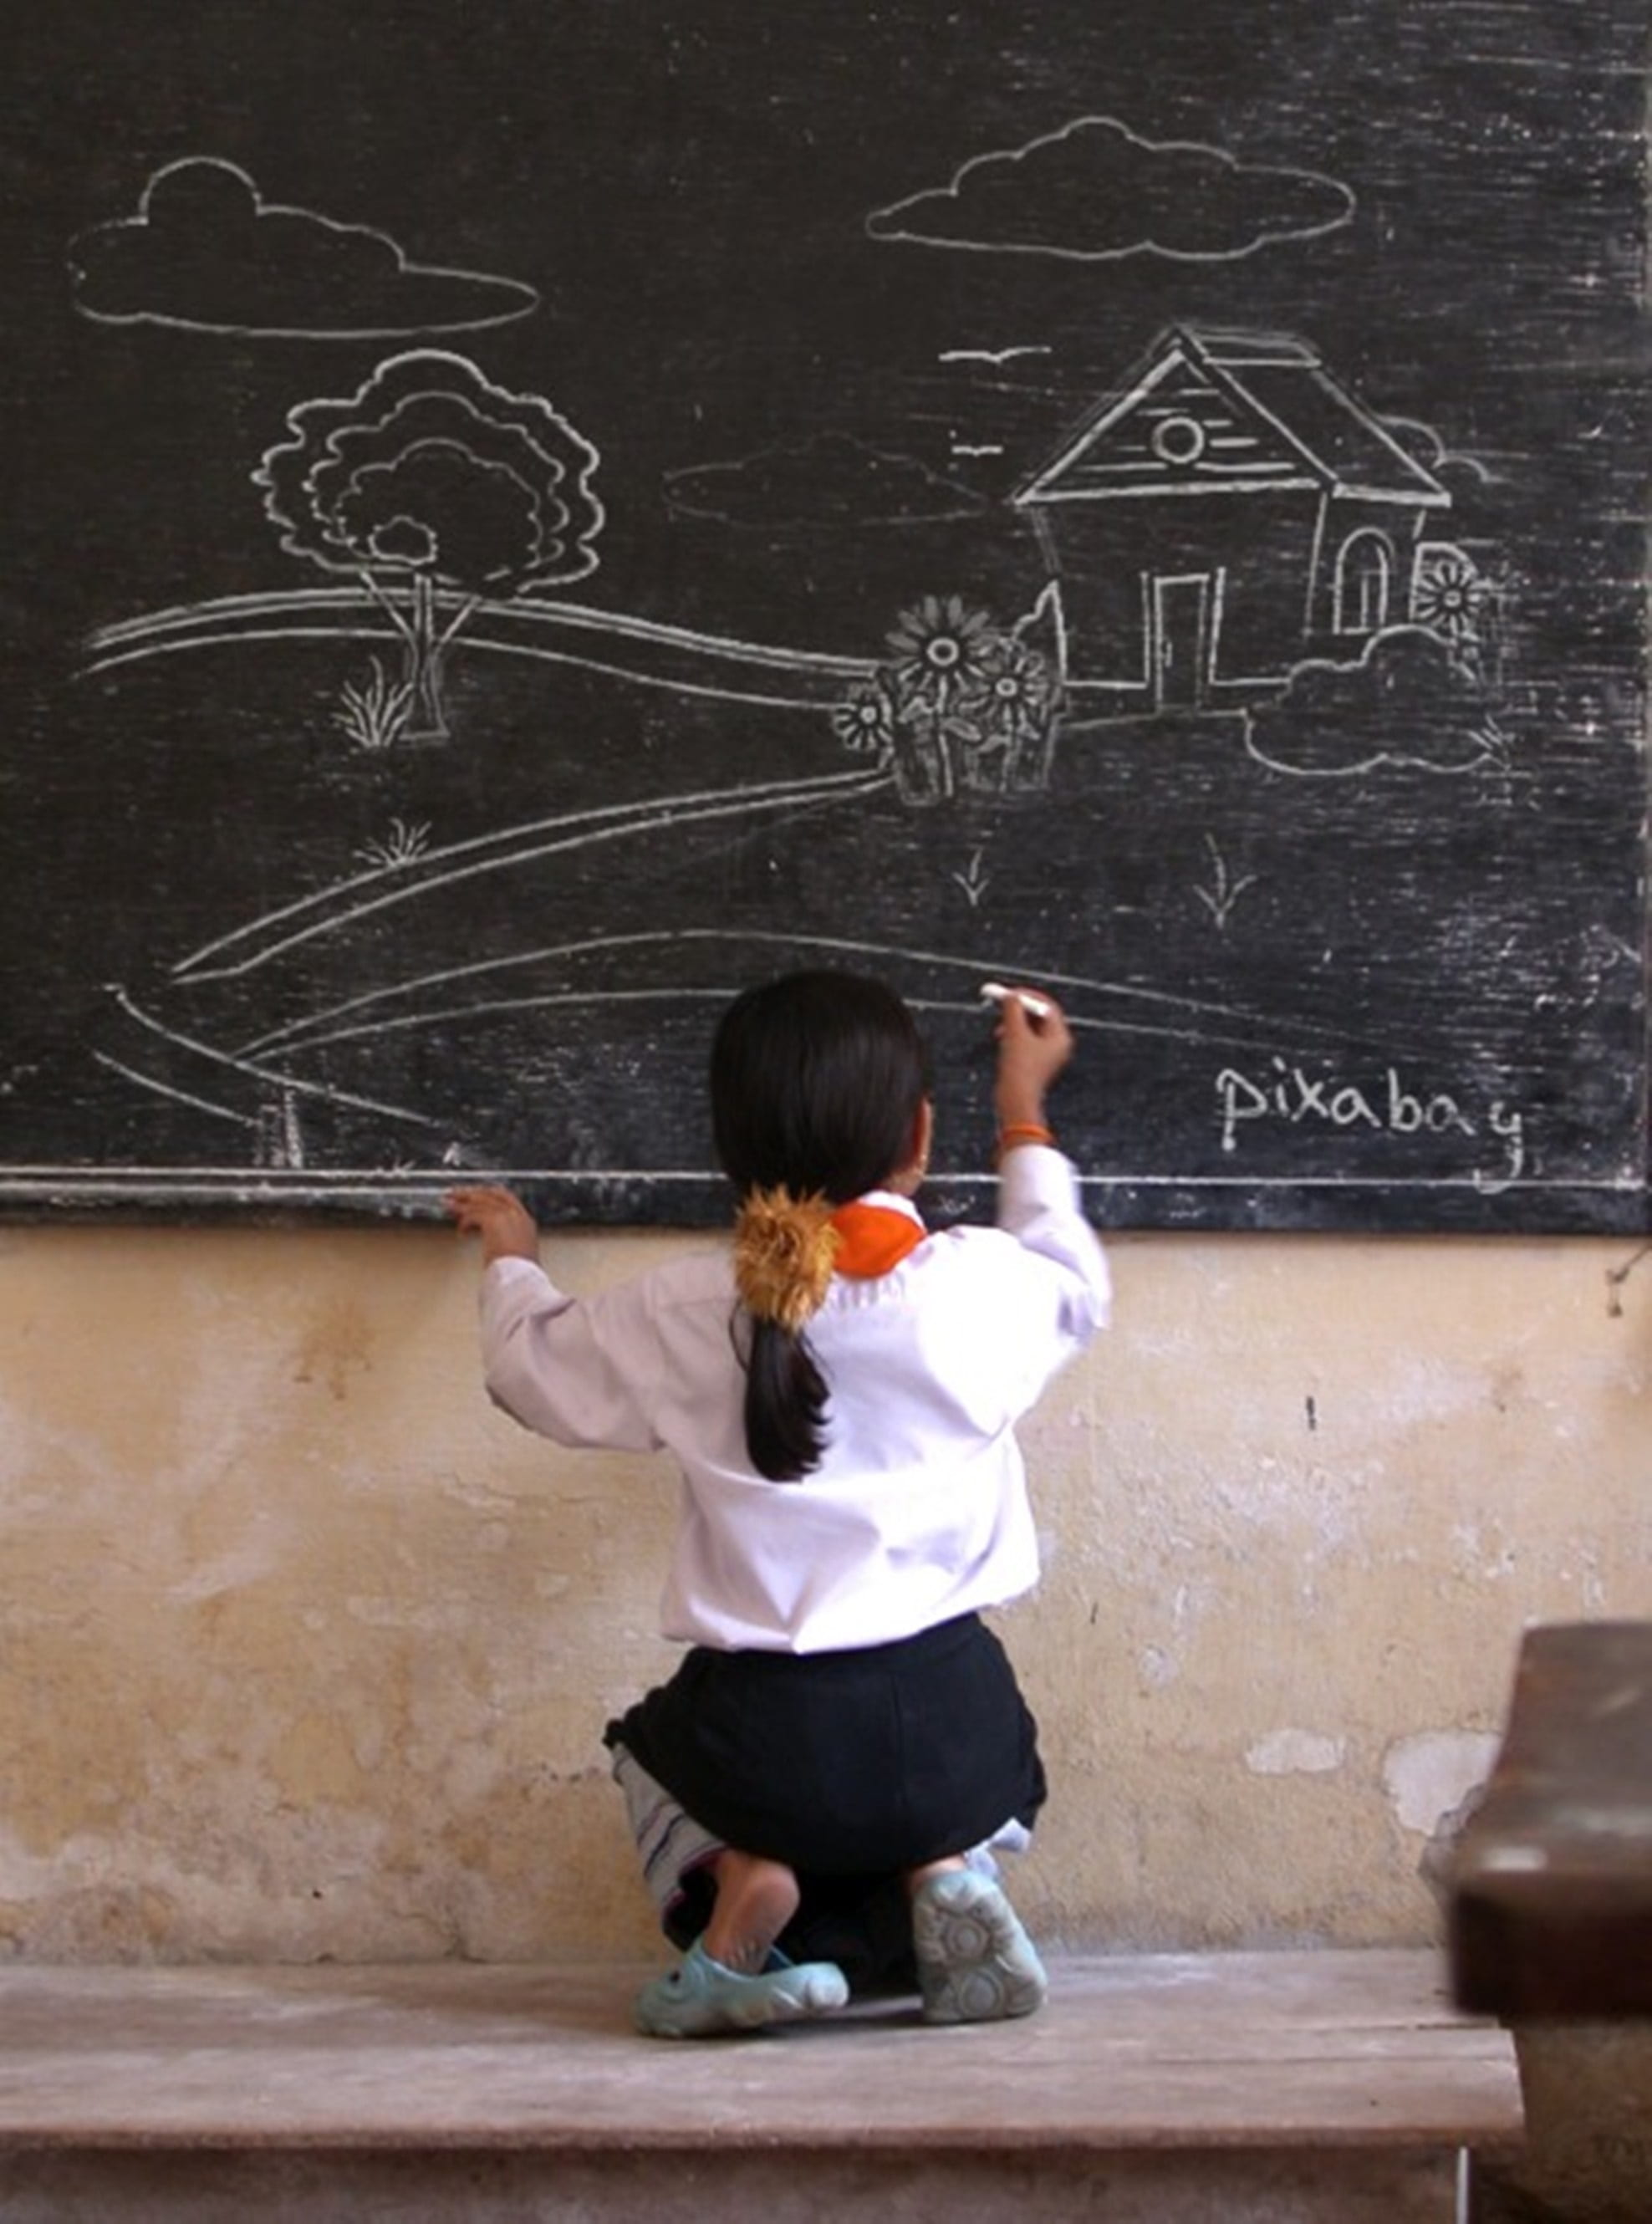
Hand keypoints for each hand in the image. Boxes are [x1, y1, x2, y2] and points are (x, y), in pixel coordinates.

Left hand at [446, 1185, 540, 1265]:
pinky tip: (461, 1231)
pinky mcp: (493, 1221)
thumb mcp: (517, 1254)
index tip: (477, 1196)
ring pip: (480, 1202)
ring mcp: (507, 1216)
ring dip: (462, 1204)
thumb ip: (507, 1243)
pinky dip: (464, 1223)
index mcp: (526, 1222)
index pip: (506, 1198)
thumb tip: (495, 1244)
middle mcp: (517, 1215)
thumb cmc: (519, 1273)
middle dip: (473, 1193)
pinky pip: (473, 1215)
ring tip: (449, 1205)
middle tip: (458, 1194)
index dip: (489, 1195)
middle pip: (491, 1194)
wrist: (521, 1277)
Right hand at [993, 988, 1072, 1134]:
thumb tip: (1011, 995)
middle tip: (1002, 1003)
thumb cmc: (1019, 1070)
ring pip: (1029, 1029)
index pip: (1047, 1007)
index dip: (1028, 997)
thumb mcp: (1015, 1034)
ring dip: (1013, 1024)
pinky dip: (1012, 1036)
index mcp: (1060, 1038)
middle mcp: (1056, 1046)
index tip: (1011, 992)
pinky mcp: (1033, 1064)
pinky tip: (1000, 1040)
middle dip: (1019, 1010)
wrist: (1015, 1101)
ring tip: (999, 1029)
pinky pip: (1024, 1042)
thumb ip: (1013, 1010)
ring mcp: (1045, 1056)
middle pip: (1039, 1017)